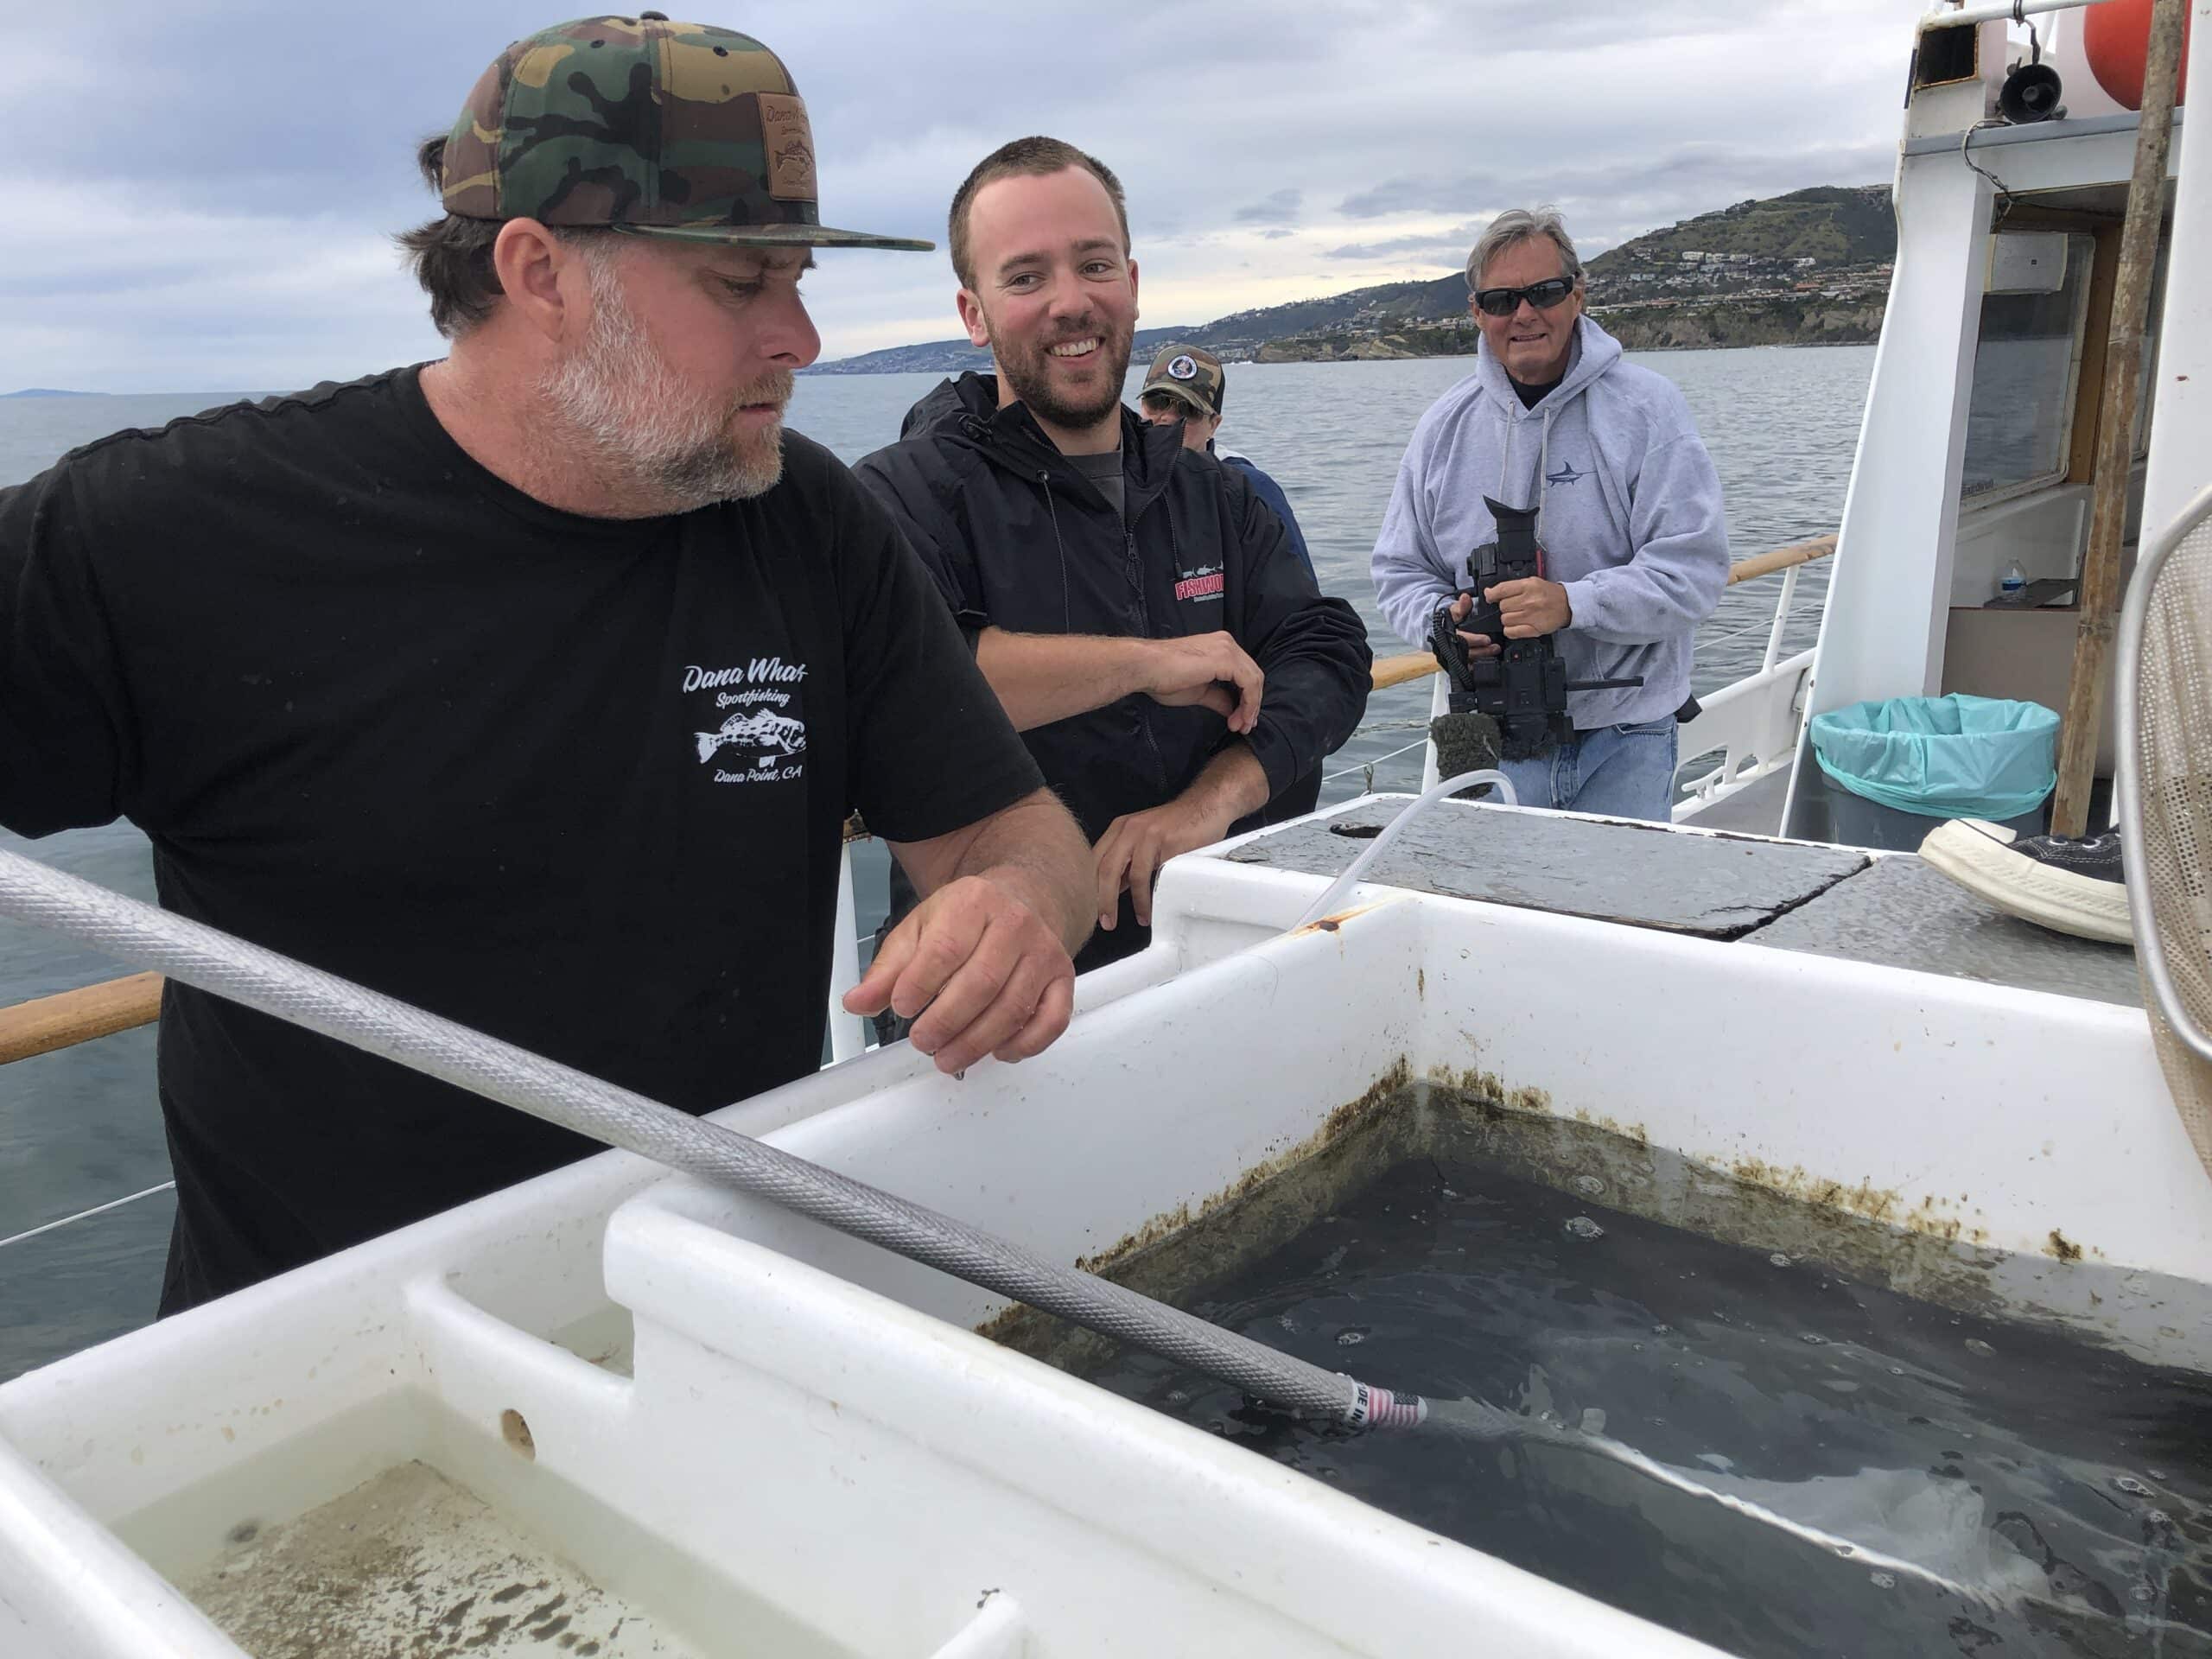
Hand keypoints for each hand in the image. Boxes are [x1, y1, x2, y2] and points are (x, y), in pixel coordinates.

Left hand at [842, 873, 1075, 1072]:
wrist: (1021, 899)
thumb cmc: (967, 919)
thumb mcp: (919, 930)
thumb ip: (888, 970)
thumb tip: (857, 1002)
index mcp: (974, 902)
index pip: (946, 948)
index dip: (920, 985)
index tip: (901, 1008)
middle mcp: (1016, 924)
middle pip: (981, 983)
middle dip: (946, 1022)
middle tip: (922, 1041)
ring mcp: (1044, 953)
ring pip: (1013, 1007)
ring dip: (977, 1042)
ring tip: (947, 1057)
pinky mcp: (1063, 979)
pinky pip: (1051, 1021)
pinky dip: (1024, 1045)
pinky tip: (997, 1052)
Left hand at [1095, 797, 1236, 930]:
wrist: (1206, 805)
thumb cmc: (1176, 825)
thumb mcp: (1143, 840)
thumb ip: (1126, 862)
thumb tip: (1110, 890)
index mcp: (1119, 829)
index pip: (1094, 861)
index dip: (1090, 888)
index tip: (1091, 910)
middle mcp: (1128, 829)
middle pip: (1105, 868)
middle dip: (1103, 900)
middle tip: (1106, 922)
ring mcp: (1147, 835)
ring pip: (1128, 874)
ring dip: (1133, 902)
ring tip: (1139, 919)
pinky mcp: (1167, 842)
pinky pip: (1153, 875)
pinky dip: (1149, 897)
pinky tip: (1152, 908)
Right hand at [1135, 632, 1262, 732]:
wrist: (1145, 667)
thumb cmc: (1164, 677)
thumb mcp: (1198, 692)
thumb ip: (1218, 698)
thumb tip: (1232, 710)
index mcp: (1220, 647)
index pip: (1244, 673)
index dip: (1247, 699)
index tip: (1240, 721)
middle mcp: (1227, 643)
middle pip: (1253, 675)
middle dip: (1252, 705)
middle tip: (1244, 727)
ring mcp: (1227, 649)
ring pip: (1254, 680)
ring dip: (1250, 707)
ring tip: (1240, 726)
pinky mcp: (1225, 659)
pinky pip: (1249, 683)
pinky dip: (1249, 703)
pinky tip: (1238, 718)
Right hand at [1446, 592, 1500, 660]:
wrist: (1442, 632)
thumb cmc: (1450, 621)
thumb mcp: (1454, 611)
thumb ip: (1461, 606)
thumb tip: (1465, 598)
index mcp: (1448, 634)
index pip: (1462, 638)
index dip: (1474, 640)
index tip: (1486, 639)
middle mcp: (1451, 647)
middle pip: (1467, 653)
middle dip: (1482, 651)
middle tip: (1495, 647)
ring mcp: (1455, 656)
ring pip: (1469, 660)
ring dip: (1482, 657)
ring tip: (1495, 651)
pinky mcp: (1460, 661)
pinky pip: (1469, 666)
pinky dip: (1477, 665)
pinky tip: (1487, 663)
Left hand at [1482, 577, 1571, 638]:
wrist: (1567, 604)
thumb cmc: (1549, 594)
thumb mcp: (1531, 582)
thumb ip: (1510, 587)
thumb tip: (1489, 592)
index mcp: (1528, 586)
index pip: (1501, 590)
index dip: (1492, 595)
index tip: (1490, 597)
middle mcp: (1530, 601)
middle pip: (1502, 606)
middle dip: (1505, 607)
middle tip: (1515, 606)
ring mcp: (1532, 616)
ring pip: (1505, 620)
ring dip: (1508, 619)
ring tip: (1518, 615)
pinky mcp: (1534, 629)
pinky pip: (1511, 632)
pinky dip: (1510, 630)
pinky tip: (1517, 625)